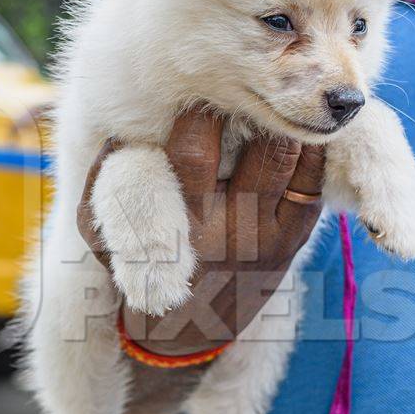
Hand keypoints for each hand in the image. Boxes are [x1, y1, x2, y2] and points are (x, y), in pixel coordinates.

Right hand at [77, 107, 325, 354]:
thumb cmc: (139, 268)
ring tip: (268, 98)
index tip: (197, 87)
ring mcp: (266, 235)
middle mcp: (227, 228)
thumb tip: (118, 126)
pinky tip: (292, 129)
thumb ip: (103, 179)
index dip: (198, 109)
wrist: (184, 334)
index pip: (193, 146)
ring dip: (281, 120)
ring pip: (288, 156)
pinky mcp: (292, 241)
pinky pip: (313, 182)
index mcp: (179, 220)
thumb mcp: (101, 234)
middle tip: (242, 79)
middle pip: (253, 145)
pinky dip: (308, 148)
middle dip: (248, 105)